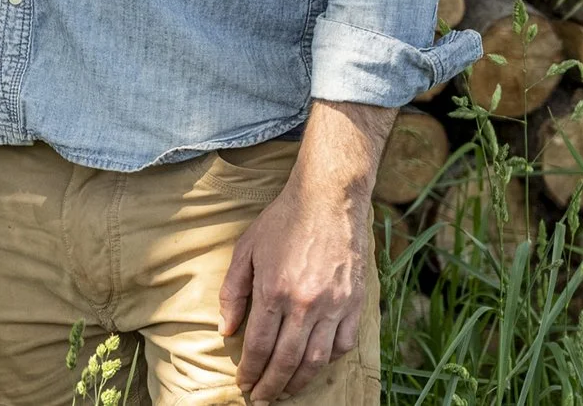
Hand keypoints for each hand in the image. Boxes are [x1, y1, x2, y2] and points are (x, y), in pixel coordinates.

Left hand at [218, 102, 389, 402]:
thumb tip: (227, 331)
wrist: (329, 197)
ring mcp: (334, 305)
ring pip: (316, 360)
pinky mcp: (355, 302)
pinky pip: (344, 344)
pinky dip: (330, 360)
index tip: (243, 384)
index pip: (259, 347)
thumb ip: (233, 293)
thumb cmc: (284, 220)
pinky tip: (316, 364)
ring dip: (299, 382)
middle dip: (271, 386)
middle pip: (286, 361)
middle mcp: (305, 304)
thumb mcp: (246, 249)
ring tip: (286, 390)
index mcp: (274, 291)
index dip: (250, 372)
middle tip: (261, 399)